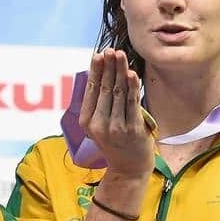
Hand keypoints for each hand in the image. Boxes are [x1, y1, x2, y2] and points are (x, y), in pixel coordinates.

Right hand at [79, 49, 153, 178]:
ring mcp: (116, 127)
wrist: (129, 170)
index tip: (98, 54)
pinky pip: (132, 104)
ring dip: (120, 72)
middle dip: (108, 67)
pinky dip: (132, 87)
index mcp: (87, 122)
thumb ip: (101, 106)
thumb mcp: (101, 127)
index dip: (95, 71)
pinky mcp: (132, 130)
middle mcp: (99, 124)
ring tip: (121, 56)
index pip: (91, 90)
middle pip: (104, 88)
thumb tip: (103, 77)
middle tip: (112, 50)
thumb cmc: (117, 144)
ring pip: (118, 93)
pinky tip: (132, 74)